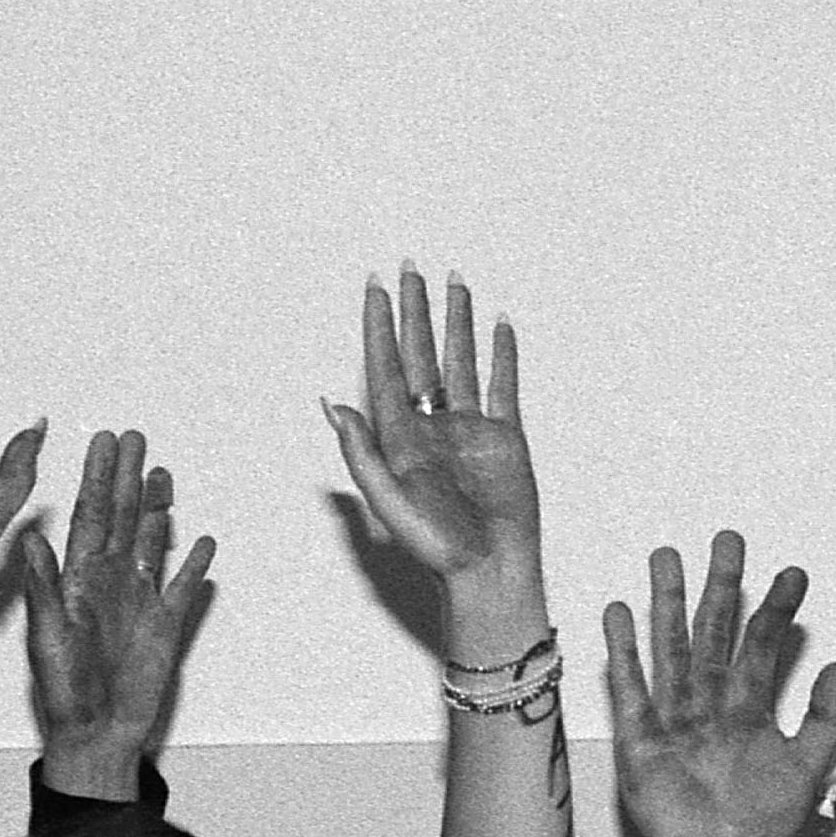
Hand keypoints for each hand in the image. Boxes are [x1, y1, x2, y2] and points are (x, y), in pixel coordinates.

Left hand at [11, 432, 216, 788]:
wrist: (96, 735)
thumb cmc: (64, 694)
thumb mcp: (47, 639)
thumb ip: (43, 587)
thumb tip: (32, 537)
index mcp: (78, 581)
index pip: (90, 517)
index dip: (97, 479)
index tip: (103, 443)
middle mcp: (108, 583)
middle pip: (122, 518)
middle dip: (126, 477)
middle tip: (133, 438)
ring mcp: (138, 602)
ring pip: (150, 542)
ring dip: (157, 508)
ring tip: (161, 472)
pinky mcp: (164, 626)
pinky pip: (183, 587)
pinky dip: (193, 564)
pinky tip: (202, 542)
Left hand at [322, 269, 550, 629]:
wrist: (491, 569)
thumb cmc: (436, 546)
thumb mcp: (390, 500)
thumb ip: (362, 452)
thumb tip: (331, 403)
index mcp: (399, 436)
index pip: (385, 367)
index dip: (378, 326)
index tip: (375, 287)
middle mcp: (431, 424)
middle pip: (421, 353)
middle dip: (414, 310)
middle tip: (410, 267)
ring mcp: (469, 427)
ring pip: (460, 360)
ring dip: (457, 321)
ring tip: (454, 282)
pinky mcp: (504, 436)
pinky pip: (502, 384)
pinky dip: (502, 353)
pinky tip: (500, 326)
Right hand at [601, 532, 835, 836]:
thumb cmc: (757, 824)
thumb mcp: (809, 769)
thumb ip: (828, 719)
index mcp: (747, 708)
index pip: (762, 645)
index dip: (777, 609)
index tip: (793, 572)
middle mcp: (709, 703)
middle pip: (714, 632)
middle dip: (721, 586)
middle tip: (728, 539)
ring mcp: (672, 716)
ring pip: (671, 647)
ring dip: (668, 603)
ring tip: (666, 557)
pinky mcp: (639, 737)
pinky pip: (630, 687)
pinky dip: (623, 651)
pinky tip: (619, 612)